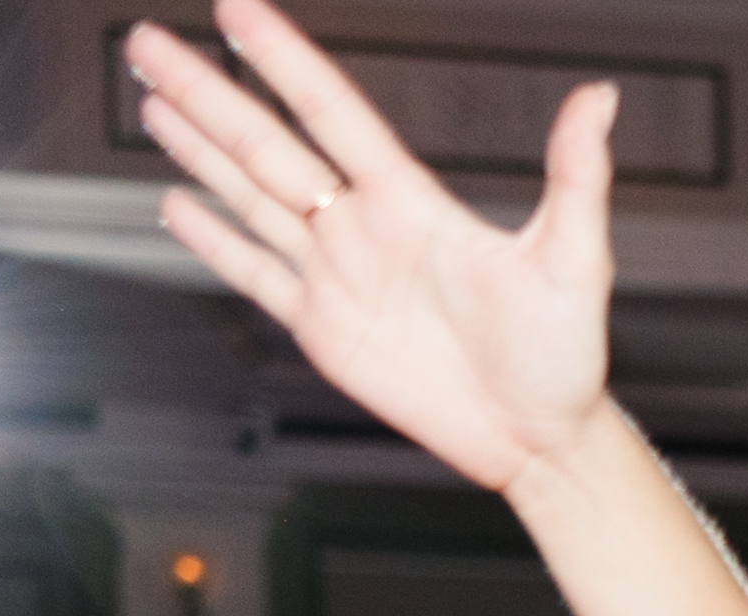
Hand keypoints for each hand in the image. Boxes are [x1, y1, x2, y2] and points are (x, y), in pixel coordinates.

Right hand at [131, 0, 621, 496]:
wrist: (542, 440)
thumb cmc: (566, 356)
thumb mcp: (575, 261)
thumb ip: (575, 175)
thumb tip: (598, 99)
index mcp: (412, 203)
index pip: (332, 112)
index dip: (282, 61)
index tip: (237, 12)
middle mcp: (364, 229)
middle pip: (267, 145)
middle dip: (206, 92)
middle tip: (149, 41)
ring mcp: (337, 277)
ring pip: (250, 197)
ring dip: (199, 149)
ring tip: (153, 102)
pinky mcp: (324, 329)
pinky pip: (257, 276)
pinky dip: (215, 242)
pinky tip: (178, 205)